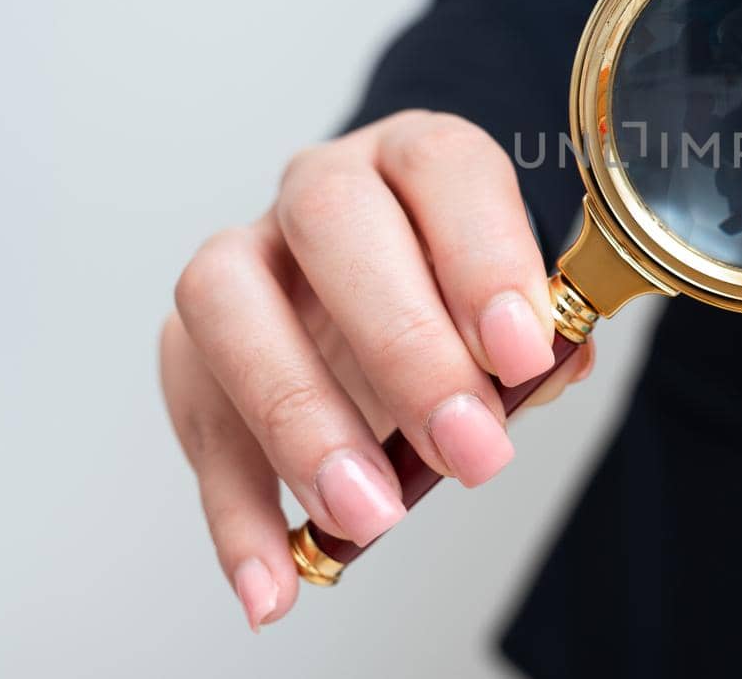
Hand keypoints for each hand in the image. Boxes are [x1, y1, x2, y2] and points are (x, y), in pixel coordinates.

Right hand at [159, 111, 592, 630]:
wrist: (389, 294)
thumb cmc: (461, 298)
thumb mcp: (518, 307)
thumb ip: (541, 334)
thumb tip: (551, 369)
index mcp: (417, 159)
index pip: (443, 169)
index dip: (484, 254)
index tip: (522, 352)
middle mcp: (321, 186)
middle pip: (334, 222)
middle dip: (404, 345)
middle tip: (469, 448)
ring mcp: (244, 254)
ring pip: (229, 302)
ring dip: (301, 419)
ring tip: (368, 516)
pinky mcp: (190, 339)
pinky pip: (194, 413)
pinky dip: (234, 509)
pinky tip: (274, 582)